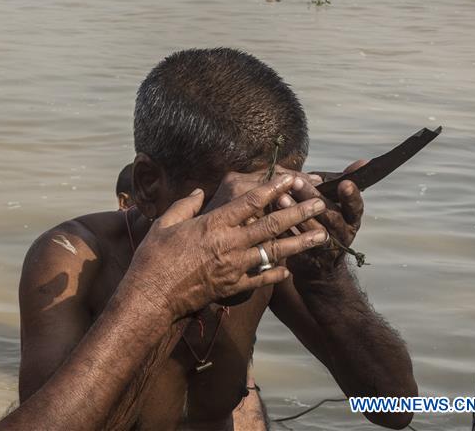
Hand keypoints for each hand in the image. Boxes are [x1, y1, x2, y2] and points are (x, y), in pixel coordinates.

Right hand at [128, 175, 328, 319]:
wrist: (152, 296)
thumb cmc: (153, 258)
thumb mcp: (164, 224)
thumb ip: (185, 206)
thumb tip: (199, 192)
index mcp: (213, 224)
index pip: (250, 202)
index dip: (273, 188)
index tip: (290, 178)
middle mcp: (229, 244)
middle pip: (272, 225)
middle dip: (298, 213)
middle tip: (320, 204)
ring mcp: (234, 267)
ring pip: (275, 252)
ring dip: (300, 243)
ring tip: (322, 235)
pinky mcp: (233, 286)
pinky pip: (262, 279)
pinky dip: (277, 275)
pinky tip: (289, 271)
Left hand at [281, 160, 367, 276]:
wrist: (319, 264)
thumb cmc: (327, 222)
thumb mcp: (338, 203)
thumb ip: (344, 182)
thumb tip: (364, 161)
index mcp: (352, 220)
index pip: (356, 208)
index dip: (351, 197)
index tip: (345, 183)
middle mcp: (342, 235)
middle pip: (329, 216)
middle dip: (312, 198)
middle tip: (297, 182)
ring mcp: (325, 249)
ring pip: (311, 230)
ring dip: (295, 214)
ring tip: (280, 198)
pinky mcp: (307, 258)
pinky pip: (293, 243)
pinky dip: (283, 229)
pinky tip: (270, 217)